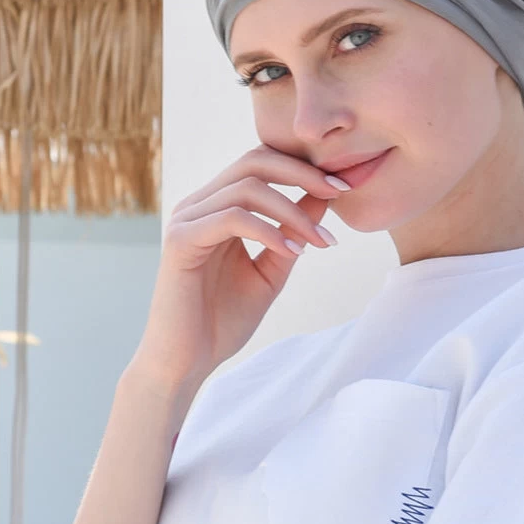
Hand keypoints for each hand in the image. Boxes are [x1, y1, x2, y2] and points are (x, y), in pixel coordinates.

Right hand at [130, 143, 350, 390]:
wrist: (186, 362)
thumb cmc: (223, 320)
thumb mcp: (271, 270)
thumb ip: (292, 233)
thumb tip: (324, 198)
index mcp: (217, 207)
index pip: (260, 164)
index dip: (303, 167)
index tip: (343, 186)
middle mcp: (198, 205)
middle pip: (253, 160)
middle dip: (302, 172)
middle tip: (339, 190)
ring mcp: (186, 220)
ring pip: (247, 187)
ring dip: (292, 211)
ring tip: (320, 240)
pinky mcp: (180, 241)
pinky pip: (231, 218)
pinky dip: (268, 231)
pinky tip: (294, 252)